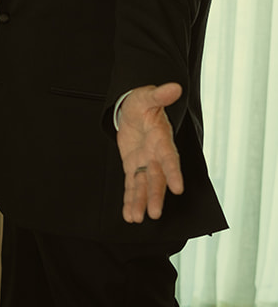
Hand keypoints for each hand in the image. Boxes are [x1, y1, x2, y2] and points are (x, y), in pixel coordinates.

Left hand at [117, 82, 183, 222]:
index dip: (173, 172)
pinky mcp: (133, 166)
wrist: (134, 108)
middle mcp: (155, 154)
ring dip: (140, 202)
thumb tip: (174, 87)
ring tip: (136, 219)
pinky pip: (131, 185)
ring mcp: (145, 162)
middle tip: (155, 214)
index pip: (169, 158)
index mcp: (161, 139)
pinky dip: (130, 199)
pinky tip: (129, 215)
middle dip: (155, 195)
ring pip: (144, 186)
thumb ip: (159, 95)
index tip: (178, 188)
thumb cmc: (143, 102)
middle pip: (157, 178)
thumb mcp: (147, 96)